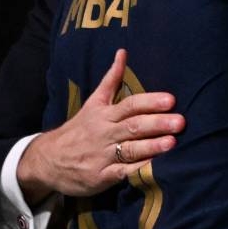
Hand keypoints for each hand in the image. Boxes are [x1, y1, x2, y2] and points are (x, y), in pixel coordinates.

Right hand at [17, 49, 185, 203]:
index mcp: (104, 113)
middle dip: (157, 123)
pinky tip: (155, 168)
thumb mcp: (93, 102)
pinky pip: (122, 173)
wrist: (48, 159)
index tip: (171, 100)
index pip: (130, 105)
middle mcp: (104, 133)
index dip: (150, 102)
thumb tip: (123, 51)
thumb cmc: (79, 128)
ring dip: (152, 146)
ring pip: (130, 150)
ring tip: (172, 142)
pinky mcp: (100, 177)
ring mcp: (102, 156)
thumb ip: (111, 79)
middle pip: (133, 126)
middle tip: (180, 121)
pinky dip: (138, 170)